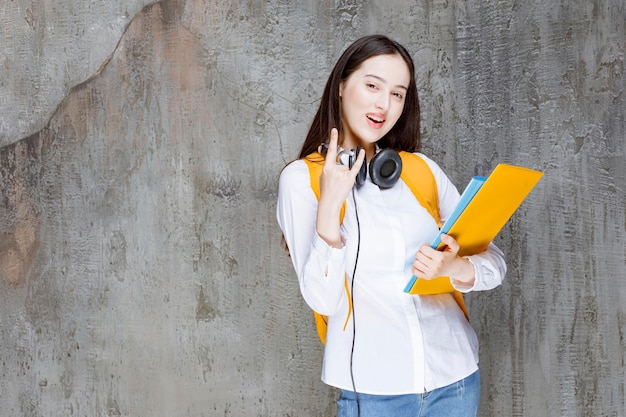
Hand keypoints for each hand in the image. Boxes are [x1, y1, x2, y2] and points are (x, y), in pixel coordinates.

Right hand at [315, 128, 364, 247]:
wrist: (329, 203)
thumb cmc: (326, 191)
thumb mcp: (323, 177)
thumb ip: (329, 168)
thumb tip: (337, 164)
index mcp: (326, 168)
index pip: (330, 151)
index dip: (332, 139)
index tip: (334, 130)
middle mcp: (334, 169)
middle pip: (340, 163)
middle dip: (339, 171)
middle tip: (335, 181)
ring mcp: (343, 174)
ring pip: (346, 168)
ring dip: (345, 175)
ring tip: (340, 184)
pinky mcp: (350, 178)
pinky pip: (356, 166)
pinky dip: (360, 159)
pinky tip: (362, 152)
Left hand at [411, 234, 474, 285]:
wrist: (453, 268)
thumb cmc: (451, 256)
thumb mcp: (454, 247)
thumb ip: (450, 240)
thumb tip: (442, 235)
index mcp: (440, 258)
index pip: (423, 249)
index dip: (424, 245)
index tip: (428, 246)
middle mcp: (435, 266)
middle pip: (418, 255)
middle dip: (421, 251)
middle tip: (425, 251)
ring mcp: (431, 273)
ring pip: (416, 263)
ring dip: (418, 259)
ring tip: (424, 257)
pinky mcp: (428, 277)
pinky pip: (415, 272)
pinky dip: (415, 267)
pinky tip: (420, 263)